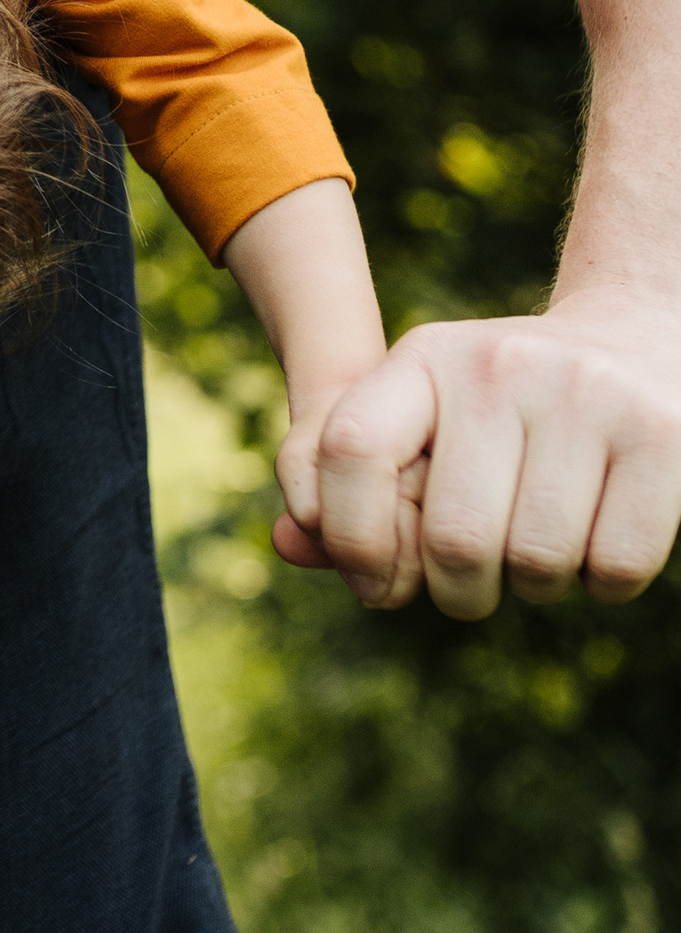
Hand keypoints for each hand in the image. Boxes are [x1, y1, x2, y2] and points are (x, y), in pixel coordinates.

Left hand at [275, 280, 680, 617]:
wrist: (643, 340)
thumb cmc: (509, 412)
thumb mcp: (426, 422)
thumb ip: (345, 488)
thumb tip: (288, 545)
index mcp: (425, 356)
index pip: (349, 449)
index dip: (351, 539)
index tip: (376, 584)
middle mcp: (500, 363)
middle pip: (454, 542)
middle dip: (461, 591)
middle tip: (479, 575)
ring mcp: (585, 393)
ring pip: (536, 566)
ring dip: (535, 587)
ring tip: (543, 541)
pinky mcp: (659, 434)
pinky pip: (613, 568)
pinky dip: (601, 584)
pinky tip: (598, 534)